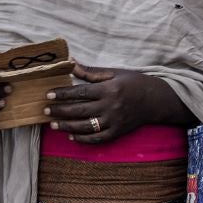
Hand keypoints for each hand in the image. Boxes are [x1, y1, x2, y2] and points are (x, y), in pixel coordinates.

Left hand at [44, 65, 178, 143]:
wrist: (157, 100)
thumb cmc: (134, 83)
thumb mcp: (114, 73)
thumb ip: (91, 72)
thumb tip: (70, 63)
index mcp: (109, 89)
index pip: (80, 92)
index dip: (63, 93)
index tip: (49, 94)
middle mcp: (111, 106)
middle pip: (80, 110)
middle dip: (60, 111)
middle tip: (46, 111)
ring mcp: (114, 121)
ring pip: (86, 126)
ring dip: (67, 126)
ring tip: (54, 125)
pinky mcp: (118, 131)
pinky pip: (98, 138)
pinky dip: (84, 139)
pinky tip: (72, 136)